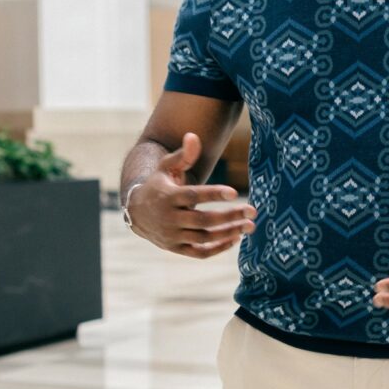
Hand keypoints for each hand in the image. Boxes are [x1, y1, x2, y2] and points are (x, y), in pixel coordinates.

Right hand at [125, 132, 255, 256]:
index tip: (234, 192)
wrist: (136, 212)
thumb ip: (183, 155)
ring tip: (249, 226)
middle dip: (230, 216)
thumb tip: (194, 136)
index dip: (213, 194)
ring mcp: (173, 235)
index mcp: (168, 196)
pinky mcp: (176, 248)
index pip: (192, 196)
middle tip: (252, 211)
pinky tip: (235, 239)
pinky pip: (199, 253)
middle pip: (203, 220)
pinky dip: (218, 249)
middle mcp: (170, 218)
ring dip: (229, 233)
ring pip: (204, 237)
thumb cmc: (158, 185)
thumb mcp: (166, 167)